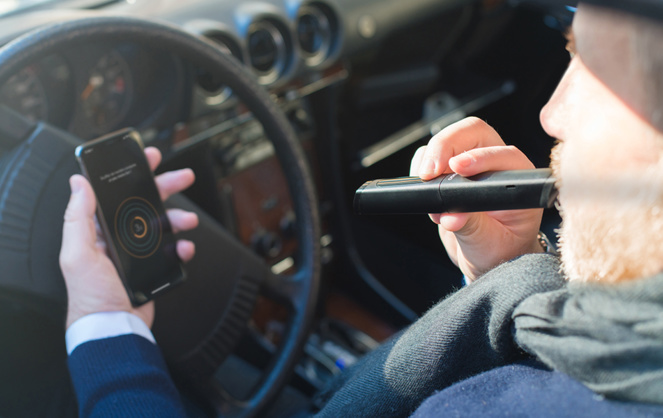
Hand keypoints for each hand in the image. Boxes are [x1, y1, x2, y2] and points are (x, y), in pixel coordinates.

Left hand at [60, 147, 198, 328]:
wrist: (115, 326)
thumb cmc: (91, 295)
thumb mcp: (77, 253)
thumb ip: (77, 217)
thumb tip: (78, 183)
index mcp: (98, 229)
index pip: (116, 193)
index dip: (132, 175)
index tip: (146, 160)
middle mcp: (119, 237)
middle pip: (145, 202)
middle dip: (165, 187)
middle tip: (182, 177)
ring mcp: (138, 251)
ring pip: (163, 223)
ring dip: (178, 218)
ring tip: (187, 221)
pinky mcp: (154, 265)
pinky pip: (173, 249)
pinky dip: (182, 246)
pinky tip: (183, 248)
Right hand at [410, 117, 542, 281]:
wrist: (487, 259)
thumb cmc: (499, 250)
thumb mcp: (489, 244)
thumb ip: (472, 227)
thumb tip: (451, 216)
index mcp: (518, 180)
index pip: (502, 154)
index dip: (478, 158)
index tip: (456, 169)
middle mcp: (497, 165)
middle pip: (472, 132)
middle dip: (446, 145)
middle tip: (428, 171)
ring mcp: (472, 164)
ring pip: (449, 139)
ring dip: (431, 159)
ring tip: (429, 191)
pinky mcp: (449, 170)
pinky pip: (430, 154)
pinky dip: (421, 166)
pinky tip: (426, 192)